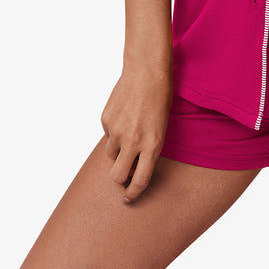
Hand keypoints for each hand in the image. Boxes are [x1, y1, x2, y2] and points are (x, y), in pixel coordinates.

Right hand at [100, 63, 172, 203]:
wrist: (147, 70)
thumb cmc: (161, 98)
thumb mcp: (163, 127)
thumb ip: (149, 148)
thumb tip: (133, 167)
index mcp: (153, 144)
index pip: (140, 180)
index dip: (133, 193)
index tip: (129, 198)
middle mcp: (133, 140)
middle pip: (117, 176)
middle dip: (119, 178)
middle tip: (124, 173)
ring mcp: (117, 130)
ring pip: (110, 155)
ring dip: (117, 150)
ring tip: (130, 130)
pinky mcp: (106, 119)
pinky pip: (107, 134)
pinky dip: (114, 131)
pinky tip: (125, 115)